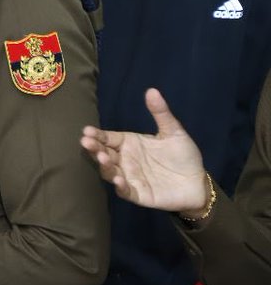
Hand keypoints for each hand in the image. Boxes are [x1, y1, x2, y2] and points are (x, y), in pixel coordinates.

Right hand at [81, 88, 209, 213]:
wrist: (198, 182)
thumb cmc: (183, 156)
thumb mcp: (173, 132)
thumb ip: (161, 113)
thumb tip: (152, 90)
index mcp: (129, 143)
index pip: (108, 138)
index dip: (97, 135)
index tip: (87, 131)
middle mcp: (125, 160)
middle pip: (104, 153)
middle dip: (94, 148)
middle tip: (86, 142)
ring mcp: (129, 177)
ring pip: (110, 172)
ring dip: (104, 165)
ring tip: (102, 157)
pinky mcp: (138, 194)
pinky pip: (125, 191)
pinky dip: (120, 186)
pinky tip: (119, 180)